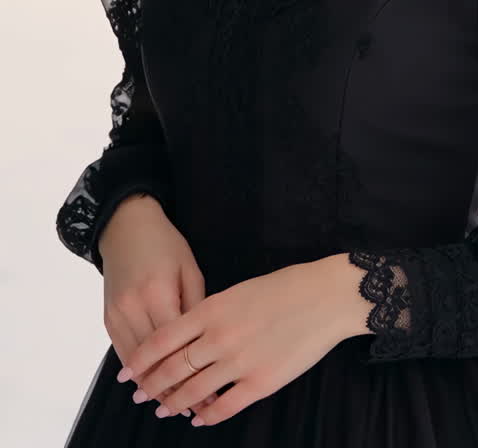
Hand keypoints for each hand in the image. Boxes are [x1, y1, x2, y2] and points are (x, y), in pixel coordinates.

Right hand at [100, 195, 217, 419]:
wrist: (126, 226)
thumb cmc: (166, 245)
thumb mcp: (190, 269)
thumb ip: (196, 307)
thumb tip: (204, 344)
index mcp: (158, 293)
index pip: (175, 346)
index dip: (192, 374)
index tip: (210, 395)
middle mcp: (133, 308)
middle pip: (154, 361)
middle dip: (174, 389)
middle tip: (196, 411)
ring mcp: (117, 315)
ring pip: (136, 363)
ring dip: (154, 387)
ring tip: (176, 407)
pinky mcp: (108, 319)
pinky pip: (123, 353)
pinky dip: (137, 372)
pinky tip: (151, 387)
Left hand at [115, 258, 348, 426]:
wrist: (323, 298)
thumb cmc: (285, 287)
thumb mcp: (239, 291)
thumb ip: (211, 313)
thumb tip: (189, 336)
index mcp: (212, 309)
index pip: (163, 340)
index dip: (141, 360)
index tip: (127, 373)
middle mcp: (219, 337)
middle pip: (173, 369)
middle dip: (151, 385)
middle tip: (139, 395)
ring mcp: (239, 362)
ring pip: (194, 390)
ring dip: (174, 402)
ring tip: (162, 408)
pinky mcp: (260, 383)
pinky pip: (224, 406)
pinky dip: (207, 415)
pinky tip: (198, 418)